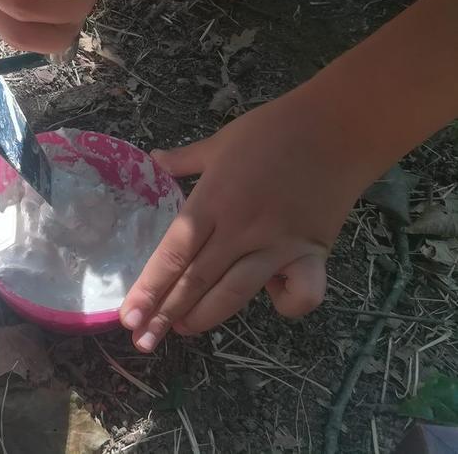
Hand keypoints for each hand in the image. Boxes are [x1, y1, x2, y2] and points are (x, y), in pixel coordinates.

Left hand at [120, 89, 374, 351]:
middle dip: (166, 313)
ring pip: (236, 292)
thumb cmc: (272, 130)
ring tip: (182, 328)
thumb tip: (151, 160)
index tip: (128, 316)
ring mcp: (278, 244)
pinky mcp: (313, 253)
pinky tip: (273, 298)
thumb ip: (183, 160)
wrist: (337, 126)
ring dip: (206, 316)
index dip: (150, 287)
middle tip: (143, 340)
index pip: (174, 253)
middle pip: (197, 280)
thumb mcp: (219, 142)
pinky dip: (286, 304)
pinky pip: (302, 293)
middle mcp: (241, 229)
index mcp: (213, 201)